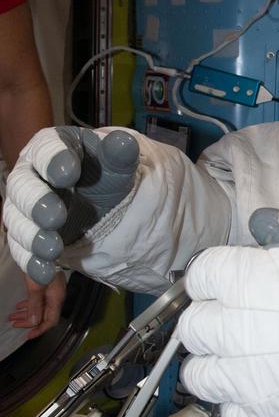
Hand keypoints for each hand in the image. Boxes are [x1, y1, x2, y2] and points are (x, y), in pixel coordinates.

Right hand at [4, 127, 139, 285]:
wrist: (104, 201)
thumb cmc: (105, 174)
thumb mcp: (117, 164)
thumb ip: (119, 154)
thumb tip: (123, 143)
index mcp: (50, 149)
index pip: (44, 149)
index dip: (52, 160)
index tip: (68, 173)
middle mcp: (30, 175)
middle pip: (22, 187)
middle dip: (36, 203)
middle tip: (55, 217)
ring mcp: (25, 208)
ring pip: (17, 222)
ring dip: (32, 238)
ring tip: (53, 249)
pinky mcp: (28, 236)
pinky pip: (22, 250)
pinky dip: (32, 263)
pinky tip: (45, 273)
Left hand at [8, 272, 65, 338]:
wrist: (41, 249)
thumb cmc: (39, 268)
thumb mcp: (35, 288)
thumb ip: (34, 306)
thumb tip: (33, 323)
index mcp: (56, 299)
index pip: (50, 321)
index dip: (39, 330)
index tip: (27, 335)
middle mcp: (55, 297)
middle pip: (43, 315)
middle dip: (28, 322)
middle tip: (14, 324)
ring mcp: (51, 291)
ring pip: (39, 307)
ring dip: (26, 313)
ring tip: (12, 316)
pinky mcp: (45, 285)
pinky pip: (37, 300)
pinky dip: (28, 305)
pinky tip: (18, 306)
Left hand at [175, 229, 278, 416]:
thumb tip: (262, 222)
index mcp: (247, 281)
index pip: (200, 277)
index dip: (213, 282)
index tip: (225, 288)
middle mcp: (235, 328)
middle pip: (193, 328)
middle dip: (211, 326)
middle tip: (237, 328)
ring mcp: (244, 378)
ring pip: (198, 375)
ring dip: (216, 369)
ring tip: (242, 366)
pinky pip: (229, 415)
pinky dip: (242, 409)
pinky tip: (262, 395)